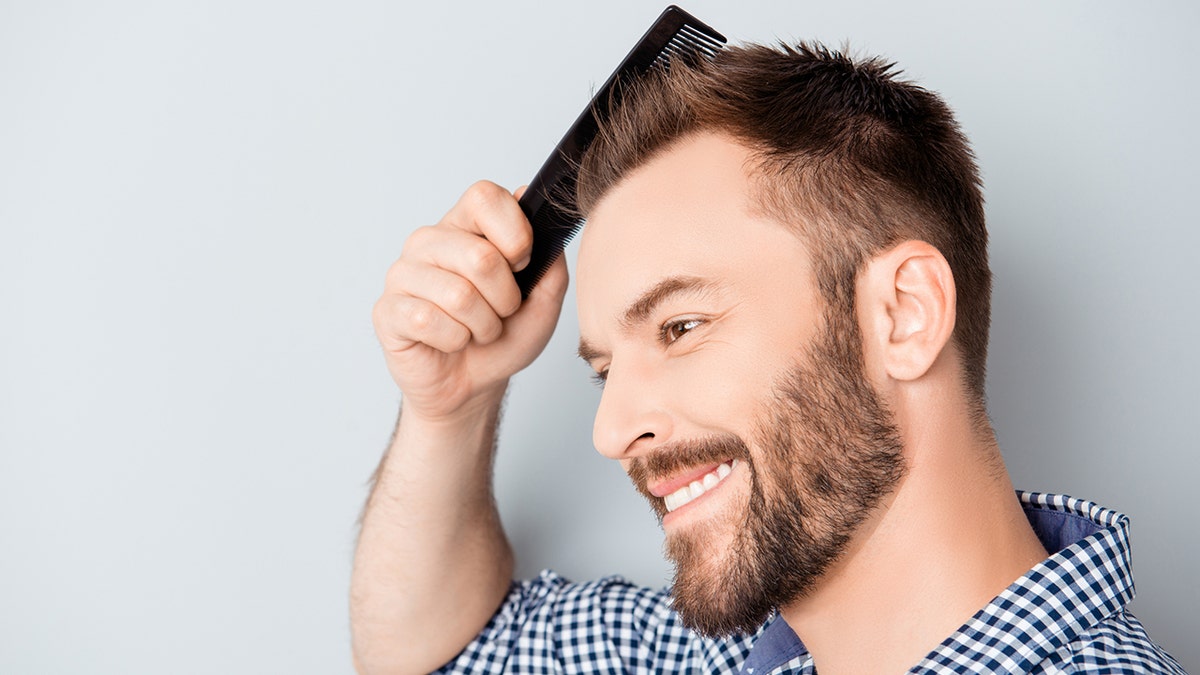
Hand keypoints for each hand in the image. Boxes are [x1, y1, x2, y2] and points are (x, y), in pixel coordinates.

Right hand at [373, 181, 568, 421]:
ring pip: (459, 295)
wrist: (472, 384)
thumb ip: (550, 261)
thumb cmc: (504, 337)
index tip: (523, 263)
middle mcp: (429, 241)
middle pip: (480, 256)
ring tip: (476, 331)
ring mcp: (403, 274)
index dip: (514, 232)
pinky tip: (450, 342)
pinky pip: (429, 321)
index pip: (484, 196)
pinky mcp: (387, 310)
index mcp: (466, 226)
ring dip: (482, 326)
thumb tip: (541, 214)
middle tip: (500, 313)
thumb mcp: (543, 301)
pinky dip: (455, 341)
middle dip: (505, 299)